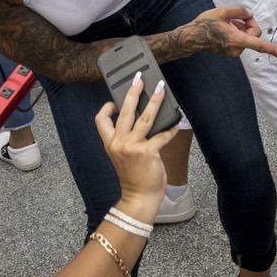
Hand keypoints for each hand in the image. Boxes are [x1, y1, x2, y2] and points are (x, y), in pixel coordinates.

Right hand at [95, 71, 177, 224]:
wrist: (139, 197)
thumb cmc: (133, 176)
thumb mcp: (122, 156)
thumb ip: (126, 139)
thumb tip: (140, 117)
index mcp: (110, 143)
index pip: (100, 120)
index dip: (106, 108)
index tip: (113, 101)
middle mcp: (119, 143)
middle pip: (125, 111)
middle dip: (133, 92)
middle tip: (140, 79)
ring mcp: (133, 147)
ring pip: (145, 117)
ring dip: (155, 101)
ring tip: (161, 89)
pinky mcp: (148, 152)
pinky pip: (162, 135)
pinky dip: (170, 127)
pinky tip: (176, 122)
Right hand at [186, 5, 276, 60]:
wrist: (191, 38)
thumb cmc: (204, 25)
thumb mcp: (222, 12)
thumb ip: (240, 11)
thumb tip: (250, 14)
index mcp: (237, 39)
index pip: (260, 45)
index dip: (274, 50)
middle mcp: (237, 48)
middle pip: (254, 33)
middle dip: (248, 23)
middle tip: (234, 17)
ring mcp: (234, 51)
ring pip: (247, 35)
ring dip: (240, 27)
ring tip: (226, 23)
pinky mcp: (231, 51)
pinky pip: (241, 38)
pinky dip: (237, 31)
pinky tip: (225, 28)